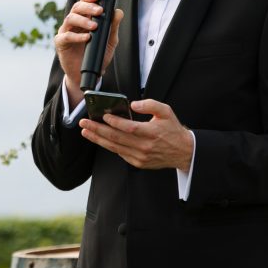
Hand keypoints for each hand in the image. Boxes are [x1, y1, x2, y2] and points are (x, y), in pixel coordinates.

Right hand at [54, 0, 123, 104]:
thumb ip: (113, 26)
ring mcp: (66, 31)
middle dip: (88, 7)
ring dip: (83, 20)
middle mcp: (74, 23)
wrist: (87, 74)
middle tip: (99, 11)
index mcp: (84, 18)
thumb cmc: (96, 55)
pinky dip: (76, 36)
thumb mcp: (109, 41)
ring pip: (70, 18)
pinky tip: (86, 38)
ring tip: (94, 26)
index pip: (84, 2)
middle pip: (76, 7)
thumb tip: (118, 12)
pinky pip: (66, 36)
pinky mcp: (61, 43)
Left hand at [78, 98, 193, 170]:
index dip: (115, 122)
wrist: (183, 152)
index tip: (104, 115)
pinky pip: (120, 153)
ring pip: (114, 147)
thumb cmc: (173, 130)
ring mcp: (140, 156)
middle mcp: (144, 146)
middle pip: (116, 138)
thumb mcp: (166, 112)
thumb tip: (133, 104)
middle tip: (85, 123)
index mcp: (151, 133)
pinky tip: (100, 139)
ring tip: (86, 131)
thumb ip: (150, 104)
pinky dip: (109, 146)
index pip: (129, 128)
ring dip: (98, 139)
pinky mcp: (138, 163)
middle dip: (98, 129)